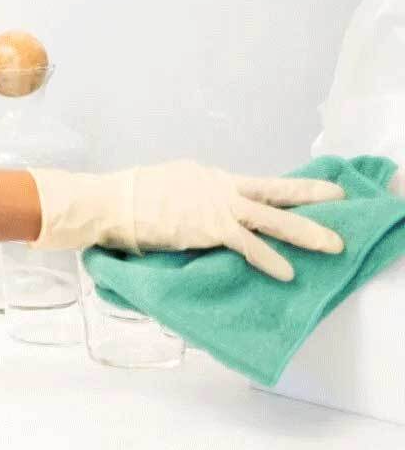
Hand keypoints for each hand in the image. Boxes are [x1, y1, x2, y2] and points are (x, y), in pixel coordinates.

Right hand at [29, 161, 345, 280]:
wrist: (109, 201)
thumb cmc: (125, 198)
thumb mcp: (161, 187)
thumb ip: (183, 198)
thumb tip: (186, 211)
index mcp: (205, 176)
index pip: (251, 184)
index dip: (279, 191)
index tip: (303, 195)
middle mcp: (217, 185)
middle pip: (273, 190)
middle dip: (309, 197)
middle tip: (338, 200)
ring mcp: (216, 205)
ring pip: (272, 217)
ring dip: (305, 231)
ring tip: (333, 244)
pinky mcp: (210, 227)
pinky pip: (248, 245)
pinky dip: (269, 259)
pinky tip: (287, 273)